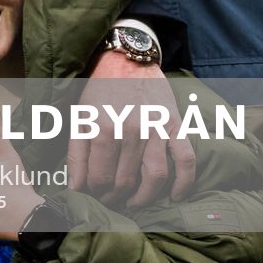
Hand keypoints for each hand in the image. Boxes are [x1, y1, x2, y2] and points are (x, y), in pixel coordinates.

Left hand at [68, 56, 196, 206]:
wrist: (125, 60)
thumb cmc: (98, 91)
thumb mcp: (78, 119)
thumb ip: (76, 155)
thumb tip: (76, 189)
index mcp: (102, 129)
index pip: (99, 179)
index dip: (96, 193)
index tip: (95, 194)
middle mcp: (130, 131)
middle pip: (125, 181)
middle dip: (116, 198)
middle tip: (112, 200)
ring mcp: (155, 128)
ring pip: (154, 178)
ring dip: (144, 198)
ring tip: (134, 202)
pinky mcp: (175, 125)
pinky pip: (185, 160)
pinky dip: (184, 183)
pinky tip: (176, 197)